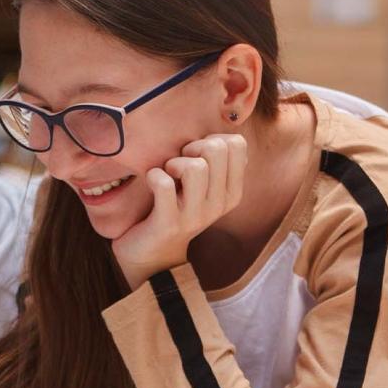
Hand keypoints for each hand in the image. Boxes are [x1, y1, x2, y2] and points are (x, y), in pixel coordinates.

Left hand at [111, 134, 247, 287]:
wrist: (150, 251)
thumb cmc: (175, 205)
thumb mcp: (204, 184)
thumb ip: (216, 160)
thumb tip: (225, 135)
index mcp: (232, 192)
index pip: (237, 144)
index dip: (212, 139)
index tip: (196, 155)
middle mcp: (219, 205)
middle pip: (217, 150)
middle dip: (193, 147)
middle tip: (179, 164)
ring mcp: (195, 216)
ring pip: (195, 167)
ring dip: (174, 163)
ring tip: (168, 174)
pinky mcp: (169, 224)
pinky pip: (164, 184)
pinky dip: (154, 175)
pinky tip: (153, 182)